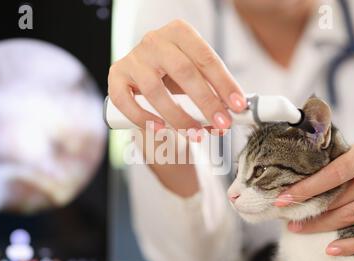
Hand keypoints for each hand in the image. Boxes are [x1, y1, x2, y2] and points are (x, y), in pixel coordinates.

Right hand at [108, 19, 245, 136]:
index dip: (224, 84)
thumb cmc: (175, 75)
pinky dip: (143, 118)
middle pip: (183, 72)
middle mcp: (154, 41)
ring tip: (195, 133)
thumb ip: (212, 92)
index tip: (237, 106)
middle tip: (222, 124)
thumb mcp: (196, 75)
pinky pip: (126, 101)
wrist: (145, 73)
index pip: (206, 58)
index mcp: (179, 32)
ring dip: (178, 117)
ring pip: (155, 90)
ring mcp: (133, 59)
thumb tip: (230, 117)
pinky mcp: (116, 76)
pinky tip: (160, 128)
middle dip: (206, 102)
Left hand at [274, 136, 353, 255]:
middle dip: (308, 210)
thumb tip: (304, 174)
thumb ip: (342, 159)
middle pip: (338, 199)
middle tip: (286, 216)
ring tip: (299, 229)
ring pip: (351, 217)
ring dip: (321, 226)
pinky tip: (332, 249)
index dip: (306, 188)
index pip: (332, 174)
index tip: (283, 198)